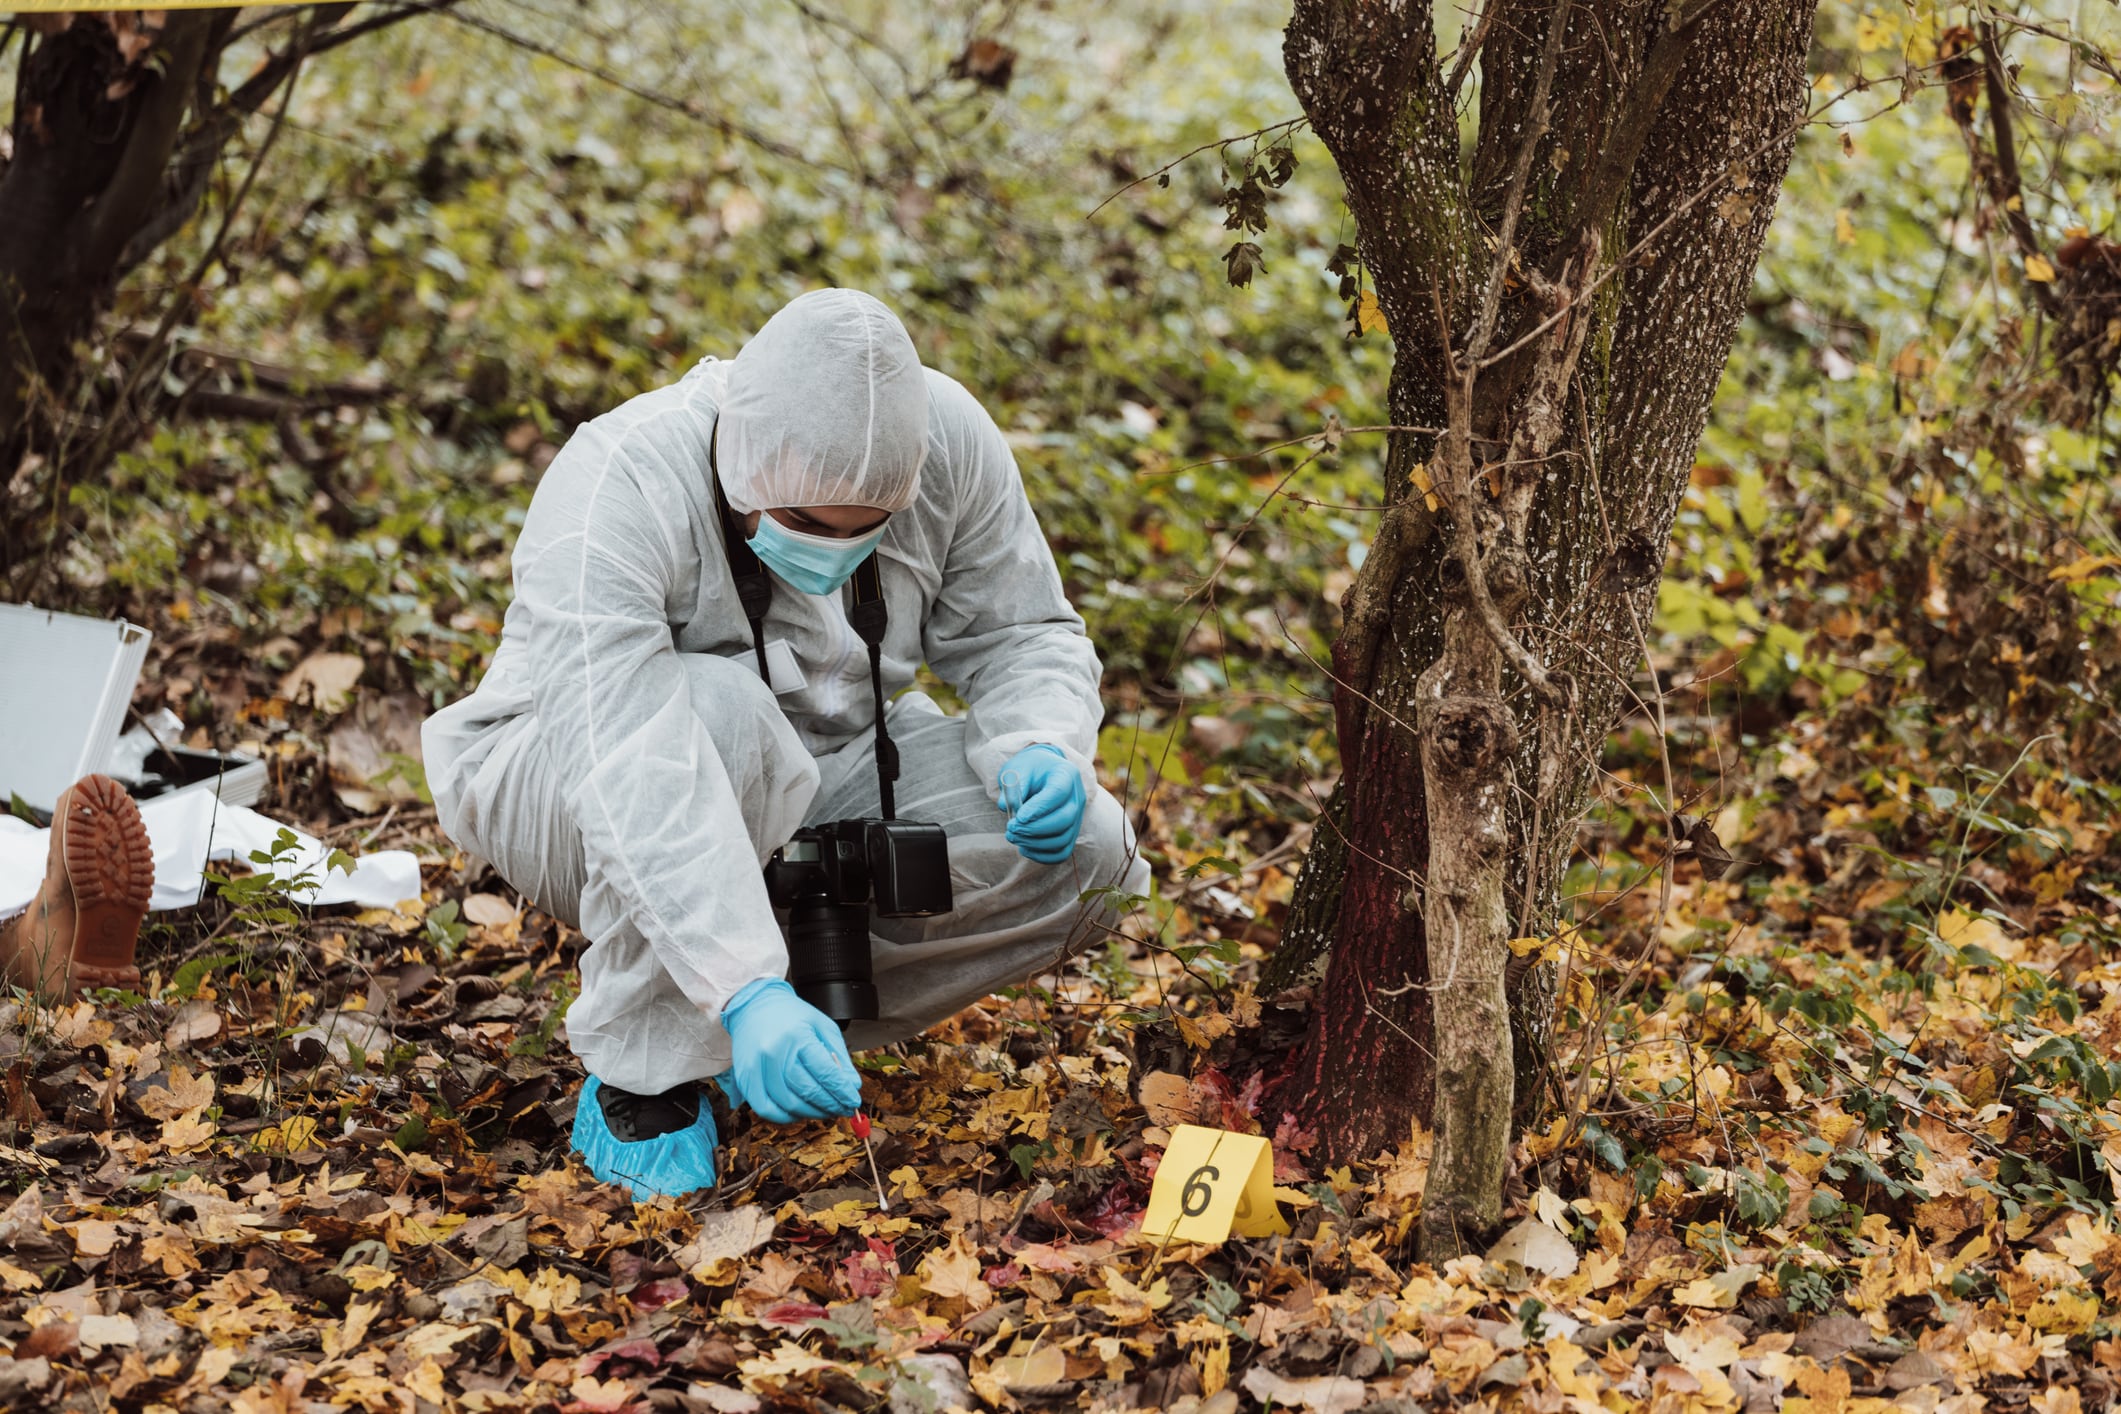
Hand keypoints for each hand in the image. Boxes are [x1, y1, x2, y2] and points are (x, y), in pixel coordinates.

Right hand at [719, 978, 862, 1123]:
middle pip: (808, 1090)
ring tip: (825, 1111)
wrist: (754, 1007)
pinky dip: (785, 1117)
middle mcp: (775, 1052)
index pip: (825, 1072)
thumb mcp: (822, 1026)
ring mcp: (757, 1067)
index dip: (842, 1092)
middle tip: (843, 1108)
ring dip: (812, 1113)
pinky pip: (766, 1109)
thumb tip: (852, 1086)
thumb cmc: (790, 1016)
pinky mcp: (744, 1079)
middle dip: (831, 1105)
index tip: (852, 1101)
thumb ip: (839, 1057)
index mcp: (797, 1035)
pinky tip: (798, 1112)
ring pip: (789, 1104)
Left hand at [998, 744, 1085, 864]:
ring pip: (1063, 839)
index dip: (1038, 808)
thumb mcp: (1018, 769)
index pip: (1058, 793)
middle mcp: (1077, 796)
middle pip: (1064, 819)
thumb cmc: (1029, 770)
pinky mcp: (1072, 832)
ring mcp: (1078, 816)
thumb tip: (1004, 806)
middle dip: (1034, 829)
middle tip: (1011, 829)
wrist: (1041, 773)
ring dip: (1035, 843)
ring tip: (1013, 837)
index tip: (1018, 817)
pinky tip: (1024, 847)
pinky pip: (1063, 852)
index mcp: (1066, 774)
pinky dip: (1043, 855)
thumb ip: (1012, 787)